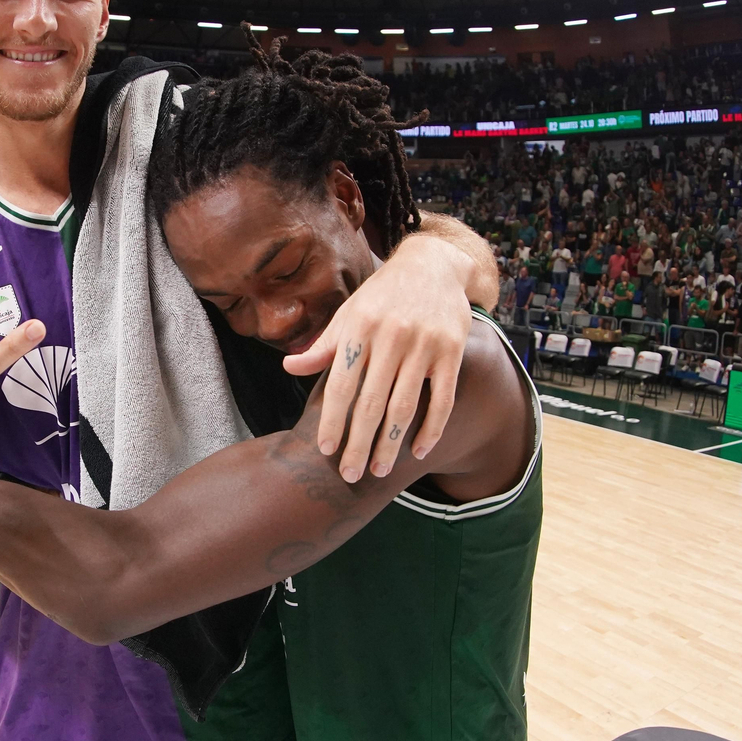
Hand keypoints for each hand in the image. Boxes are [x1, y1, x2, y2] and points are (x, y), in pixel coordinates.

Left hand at [283, 234, 472, 480]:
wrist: (432, 265)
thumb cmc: (381, 295)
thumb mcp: (348, 314)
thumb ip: (323, 346)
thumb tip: (289, 367)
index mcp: (360, 329)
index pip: (342, 384)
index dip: (333, 420)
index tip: (327, 450)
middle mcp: (391, 337)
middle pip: (372, 403)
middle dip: (360, 443)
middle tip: (351, 475)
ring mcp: (424, 345)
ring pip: (405, 406)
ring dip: (392, 443)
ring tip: (379, 470)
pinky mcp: (452, 351)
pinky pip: (442, 399)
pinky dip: (431, 428)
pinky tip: (418, 452)